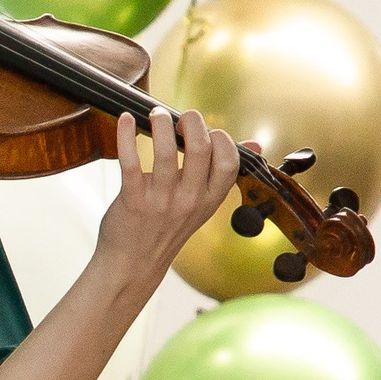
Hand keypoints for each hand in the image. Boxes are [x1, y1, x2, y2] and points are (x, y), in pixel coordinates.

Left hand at [92, 109, 241, 281]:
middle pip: (201, 149)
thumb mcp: (202, 205)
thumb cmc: (166, 229)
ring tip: (156, 114)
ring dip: (161, 124)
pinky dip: (126, 135)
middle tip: (181, 117)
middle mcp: (189, 200)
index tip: (208, 131)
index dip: (221, 138)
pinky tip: (125, 120)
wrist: (133, 265)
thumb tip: (256, 144)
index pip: (229, 162)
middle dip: (192, 122)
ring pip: (167, 152)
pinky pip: (130, 161)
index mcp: (210, 200)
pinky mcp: (133, 200)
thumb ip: (222, 173)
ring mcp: (162, 201)